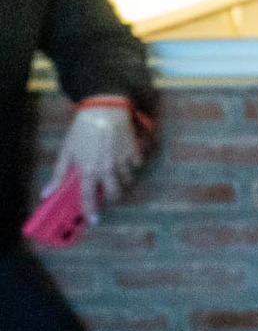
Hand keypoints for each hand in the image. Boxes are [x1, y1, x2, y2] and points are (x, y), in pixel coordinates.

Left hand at [47, 101, 141, 222]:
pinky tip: (125, 161)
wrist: (105, 109)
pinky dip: (132, 166)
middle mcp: (107, 169)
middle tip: (106, 193)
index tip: (94, 220)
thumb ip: (59, 173)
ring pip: (128, 180)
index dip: (91, 210)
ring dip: (122, 181)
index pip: (89, 197)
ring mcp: (122, 161)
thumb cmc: (83, 129)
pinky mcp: (133, 151)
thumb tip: (47, 193)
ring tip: (116, 176)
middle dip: (111, 197)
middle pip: (115, 193)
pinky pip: (137, 165)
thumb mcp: (67, 150)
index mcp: (89, 170)